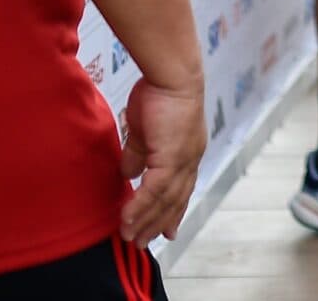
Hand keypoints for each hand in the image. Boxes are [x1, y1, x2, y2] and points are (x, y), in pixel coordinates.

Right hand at [118, 74, 205, 244]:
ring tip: (130, 238)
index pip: (181, 188)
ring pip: (165, 200)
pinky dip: (140, 207)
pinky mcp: (171, 156)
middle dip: (159, 223)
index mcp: (186, 152)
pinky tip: (127, 220)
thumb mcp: (144, 130)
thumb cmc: (158, 95)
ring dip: (146, 221)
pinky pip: (154, 190)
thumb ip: (139, 153)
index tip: (167, 230)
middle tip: (143, 243)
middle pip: (175, 200)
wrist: (172, 75)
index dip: (173, 210)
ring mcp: (183, 159)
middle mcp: (190, 158)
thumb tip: (128, 174)